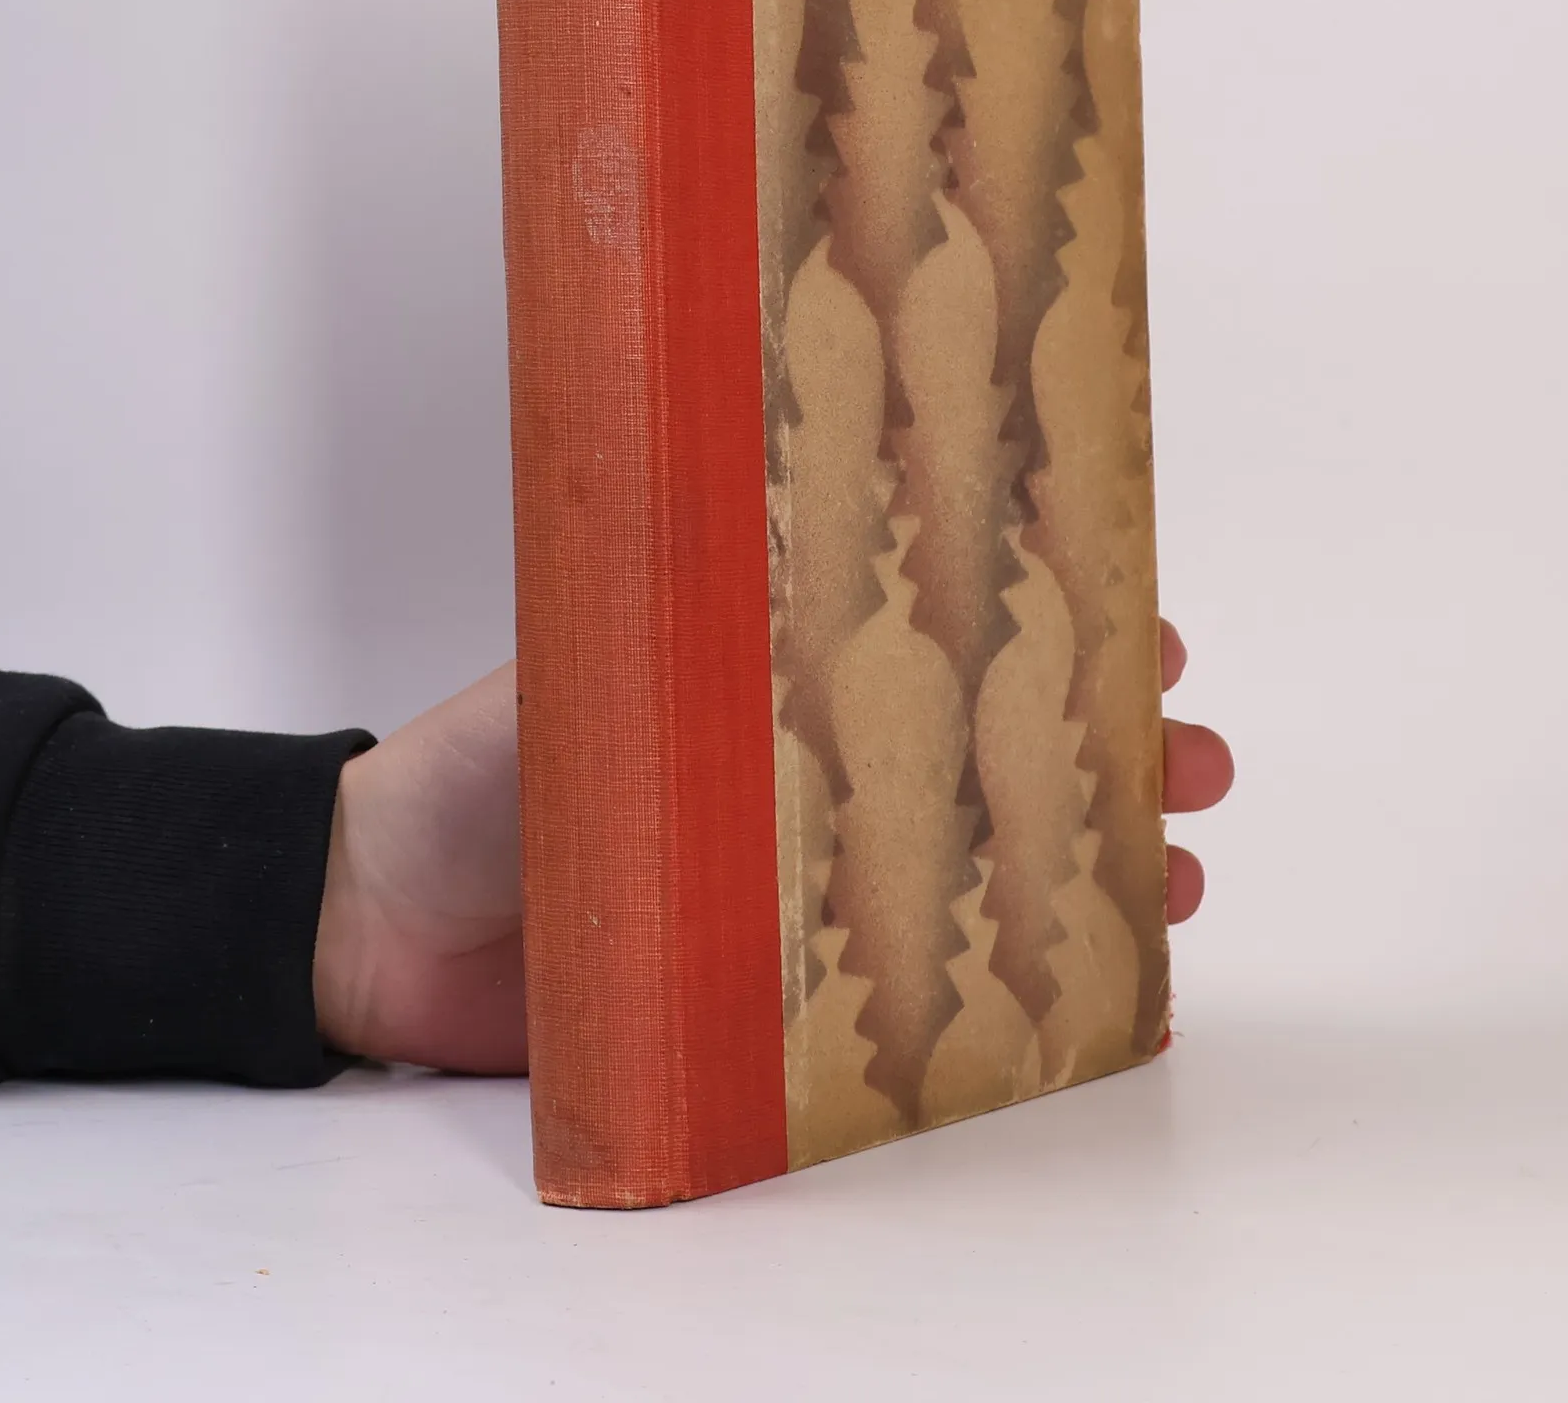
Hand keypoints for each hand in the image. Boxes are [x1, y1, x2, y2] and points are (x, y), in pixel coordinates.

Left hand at [313, 620, 1232, 1069]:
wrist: (371, 926)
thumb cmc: (467, 778)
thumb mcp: (574, 670)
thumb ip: (668, 629)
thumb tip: (791, 576)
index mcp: (771, 678)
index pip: (935, 639)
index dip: (1044, 629)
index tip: (1145, 625)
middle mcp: (807, 775)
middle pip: (983, 752)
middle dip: (1105, 749)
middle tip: (1196, 754)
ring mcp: (799, 886)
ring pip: (972, 867)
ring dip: (1085, 866)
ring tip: (1181, 875)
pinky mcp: (772, 992)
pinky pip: (904, 990)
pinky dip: (995, 988)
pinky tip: (1079, 992)